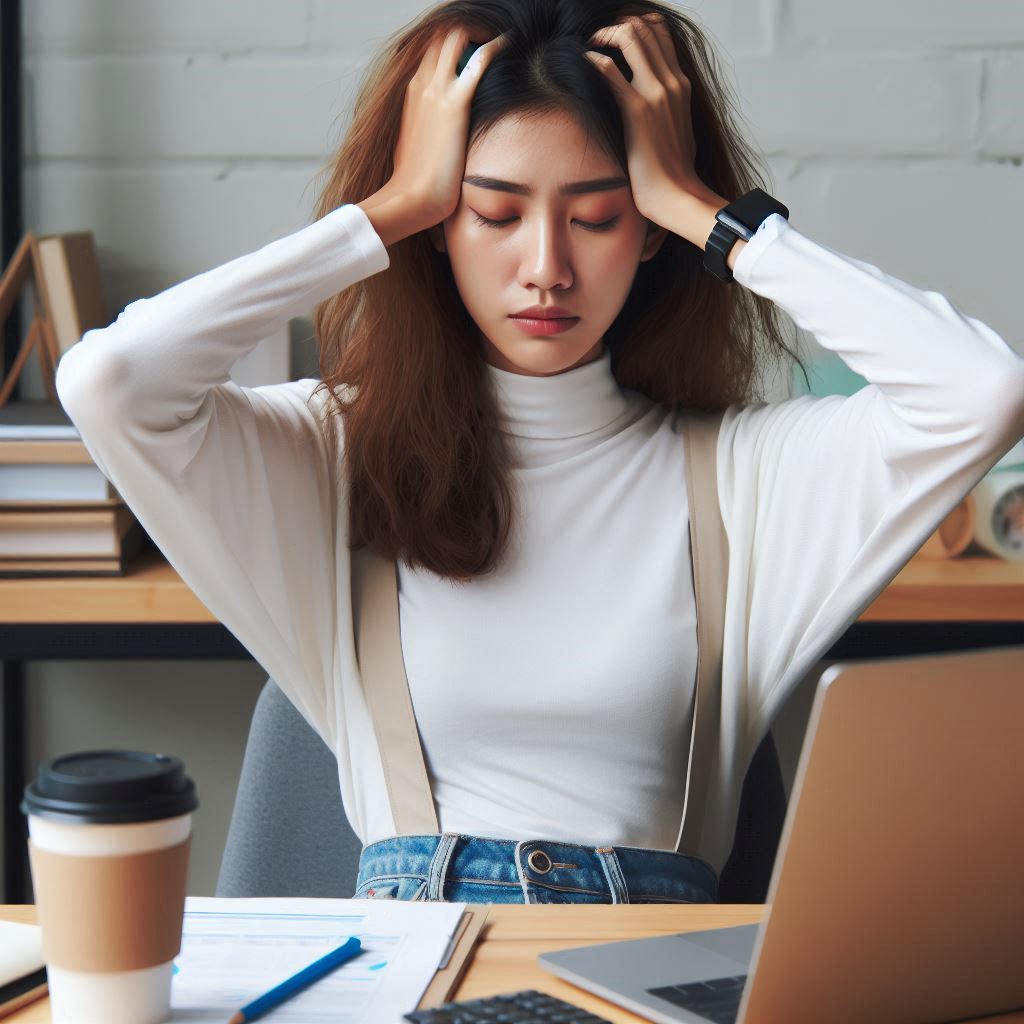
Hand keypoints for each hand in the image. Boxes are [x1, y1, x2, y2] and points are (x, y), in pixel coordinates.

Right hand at [387, 26, 507, 228]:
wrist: (411, 198)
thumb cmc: (416, 182)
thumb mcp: (416, 145)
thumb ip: (427, 129)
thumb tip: (440, 136)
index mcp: (411, 93)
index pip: (431, 51)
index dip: (452, 44)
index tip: (472, 47)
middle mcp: (420, 84)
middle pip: (441, 36)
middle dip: (466, 30)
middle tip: (488, 37)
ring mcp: (435, 91)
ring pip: (455, 37)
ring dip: (478, 31)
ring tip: (498, 38)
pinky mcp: (454, 104)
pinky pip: (478, 60)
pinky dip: (494, 45)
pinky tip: (507, 44)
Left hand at [584, 13, 721, 224]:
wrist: (676, 193)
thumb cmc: (672, 171)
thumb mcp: (677, 128)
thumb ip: (668, 108)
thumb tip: (653, 108)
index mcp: (681, 85)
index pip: (662, 34)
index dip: (638, 25)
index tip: (617, 35)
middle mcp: (672, 82)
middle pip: (646, 28)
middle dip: (618, 25)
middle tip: (599, 36)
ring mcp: (656, 93)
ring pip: (632, 37)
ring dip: (606, 35)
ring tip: (591, 44)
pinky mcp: (637, 110)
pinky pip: (610, 70)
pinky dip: (593, 60)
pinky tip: (584, 63)